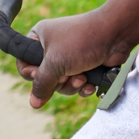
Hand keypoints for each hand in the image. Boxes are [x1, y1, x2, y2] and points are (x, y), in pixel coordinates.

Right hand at [17, 11, 136, 108]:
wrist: (114, 35)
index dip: (30, 73)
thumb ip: (41, 84)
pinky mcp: (84, 66)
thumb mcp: (55, 63)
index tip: (39, 74)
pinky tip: (90, 84)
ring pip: (62, 84)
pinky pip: (77, 84)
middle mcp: (52, 47)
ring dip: (72, 86)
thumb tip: (34, 103)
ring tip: (82, 78)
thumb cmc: (81, 41)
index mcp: (39, 38)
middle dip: (58, 82)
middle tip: (66, 76)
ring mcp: (69, 57)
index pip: (24, 62)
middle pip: (45, 78)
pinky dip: (83, 87)